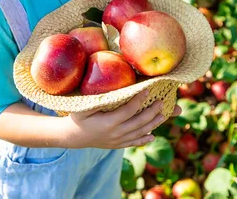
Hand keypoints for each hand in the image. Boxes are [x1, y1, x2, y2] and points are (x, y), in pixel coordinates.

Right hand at [63, 90, 181, 148]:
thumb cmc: (78, 118)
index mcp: (108, 122)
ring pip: (139, 133)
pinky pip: (133, 142)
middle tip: (161, 102)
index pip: (129, 110)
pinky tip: (152, 136)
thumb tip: (109, 92)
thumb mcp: (82, 108)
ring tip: (162, 115)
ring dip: (152, 124)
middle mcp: (116, 133)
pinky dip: (143, 139)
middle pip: (138, 122)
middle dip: (152, 111)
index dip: (139, 100)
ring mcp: (117, 140)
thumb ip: (95, 101)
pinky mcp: (117, 145)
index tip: (147, 90)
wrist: (74, 137)